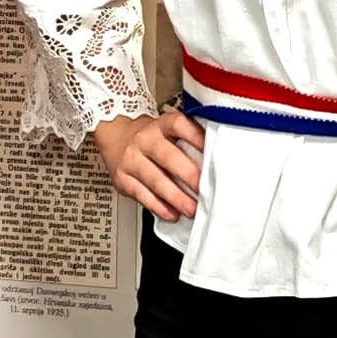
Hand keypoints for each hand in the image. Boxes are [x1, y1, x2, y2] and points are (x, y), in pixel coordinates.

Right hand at [92, 107, 203, 222]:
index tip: (212, 149)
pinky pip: (141, 194)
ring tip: (192, 208)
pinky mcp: (123, 179)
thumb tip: (219, 160)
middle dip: (189, 175)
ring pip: (155, 179)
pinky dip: (158, 206)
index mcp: (161, 125)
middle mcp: (145, 139)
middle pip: (168, 156)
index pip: (178, 124)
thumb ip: (189, 141)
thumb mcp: (168, 131)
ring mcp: (132, 159)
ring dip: (176, 197)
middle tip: (205, 189)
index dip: (195, 135)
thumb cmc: (152, 140)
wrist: (117, 139)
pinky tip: (172, 213)